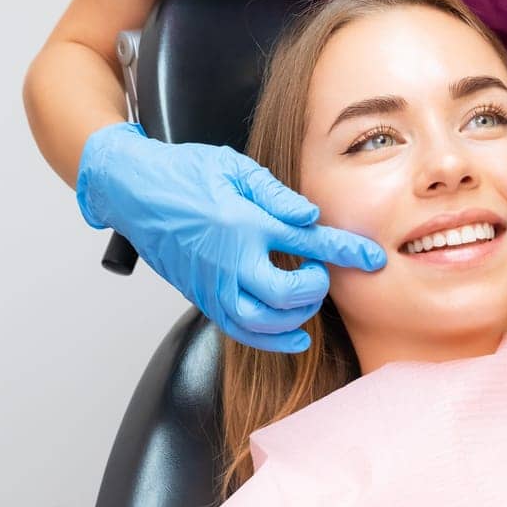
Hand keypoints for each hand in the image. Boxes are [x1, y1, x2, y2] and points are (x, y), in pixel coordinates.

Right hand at [76, 121, 385, 351]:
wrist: (133, 192)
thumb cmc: (183, 172)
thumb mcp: (233, 167)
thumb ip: (276, 195)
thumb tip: (311, 217)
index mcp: (244, 223)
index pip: (308, 243)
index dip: (346, 252)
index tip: (373, 259)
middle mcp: (229, 260)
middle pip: (287, 294)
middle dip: (316, 288)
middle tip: (321, 271)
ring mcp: (212, 284)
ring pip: (263, 322)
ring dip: (296, 316)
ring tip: (307, 296)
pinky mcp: (201, 297)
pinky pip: (239, 331)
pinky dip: (271, 338)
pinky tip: (293, 333)